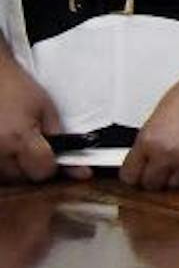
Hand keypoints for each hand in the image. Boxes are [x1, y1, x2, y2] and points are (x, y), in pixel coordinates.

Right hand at [0, 53, 61, 183]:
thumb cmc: (17, 89)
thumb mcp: (46, 110)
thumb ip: (61, 140)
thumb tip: (81, 170)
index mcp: (17, 137)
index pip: (42, 171)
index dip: (53, 164)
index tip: (55, 154)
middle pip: (25, 178)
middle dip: (34, 166)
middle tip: (33, 143)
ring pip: (9, 178)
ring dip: (16, 166)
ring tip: (15, 141)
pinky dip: (4, 163)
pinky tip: (5, 145)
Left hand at [121, 65, 178, 193]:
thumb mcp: (164, 109)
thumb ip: (154, 134)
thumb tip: (150, 148)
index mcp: (149, 137)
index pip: (129, 174)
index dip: (136, 175)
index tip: (141, 174)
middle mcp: (166, 151)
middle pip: (151, 184)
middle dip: (157, 177)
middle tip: (166, 168)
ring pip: (174, 186)